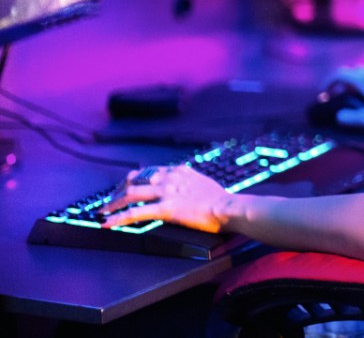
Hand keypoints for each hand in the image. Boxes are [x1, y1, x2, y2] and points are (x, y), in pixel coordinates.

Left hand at [101, 165, 234, 232]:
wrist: (228, 208)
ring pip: (130, 195)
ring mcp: (166, 192)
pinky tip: (108, 224)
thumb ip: (188, 182)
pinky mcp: (165, 208)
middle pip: (133, 180)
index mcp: (177, 171)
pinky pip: (135, 213)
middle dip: (117, 191)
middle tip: (109, 201)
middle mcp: (169, 178)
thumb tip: (183, 187)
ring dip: (112, 204)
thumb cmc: (220, 200)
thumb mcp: (202, 183)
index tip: (123, 188)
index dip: (131, 180)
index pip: (147, 172)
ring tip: (103, 212)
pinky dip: (118, 218)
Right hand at [324, 65, 363, 132]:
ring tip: (349, 98)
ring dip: (350, 83)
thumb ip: (350, 118)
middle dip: (338, 82)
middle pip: (349, 71)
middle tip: (335, 97)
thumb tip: (338, 116)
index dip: (327, 81)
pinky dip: (360, 84)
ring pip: (360, 73)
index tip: (322, 92)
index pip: (340, 73)